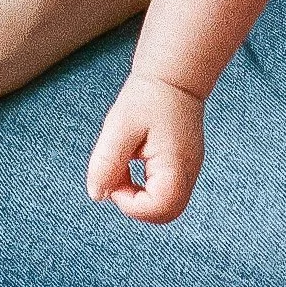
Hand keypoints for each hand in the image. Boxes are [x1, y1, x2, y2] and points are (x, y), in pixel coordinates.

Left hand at [87, 69, 204, 220]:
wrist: (173, 73)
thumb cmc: (147, 95)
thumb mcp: (120, 126)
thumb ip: (107, 162)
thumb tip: (97, 195)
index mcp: (176, 166)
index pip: (157, 209)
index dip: (129, 203)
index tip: (115, 176)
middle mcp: (188, 174)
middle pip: (163, 213)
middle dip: (134, 203)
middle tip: (119, 173)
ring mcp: (188, 170)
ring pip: (164, 203)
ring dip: (139, 193)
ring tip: (127, 160)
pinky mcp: (183, 165)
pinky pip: (165, 189)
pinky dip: (146, 183)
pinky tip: (137, 157)